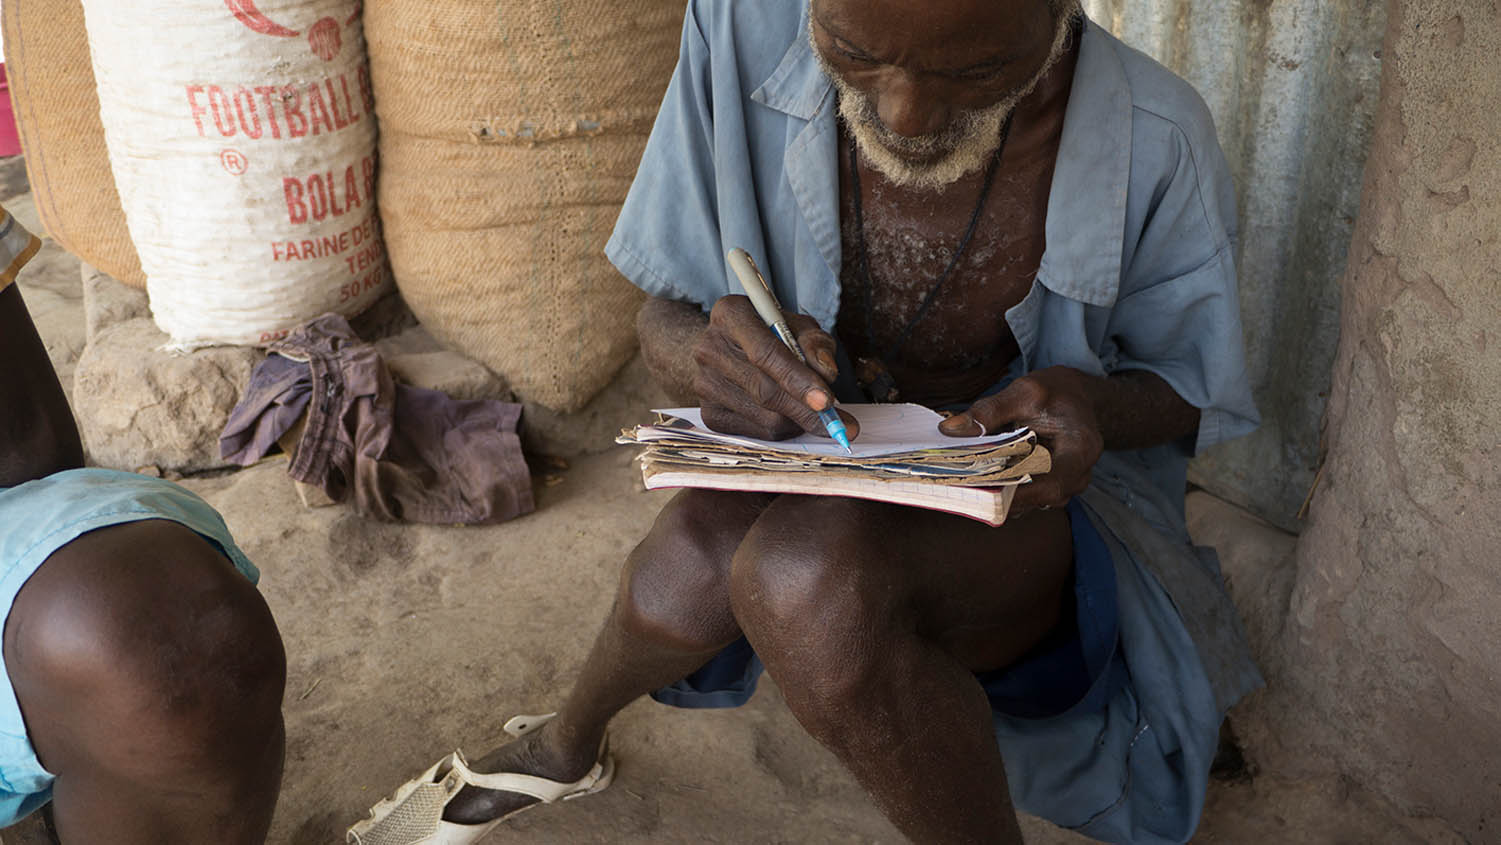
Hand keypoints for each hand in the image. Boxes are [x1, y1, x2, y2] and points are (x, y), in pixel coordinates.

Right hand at [693, 295, 859, 440]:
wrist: (725, 347)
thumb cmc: (766, 333)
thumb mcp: (795, 325)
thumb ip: (815, 344)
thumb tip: (827, 373)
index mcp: (730, 315)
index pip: (765, 353)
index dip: (798, 380)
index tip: (826, 401)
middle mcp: (710, 348)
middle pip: (765, 391)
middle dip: (806, 411)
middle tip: (839, 424)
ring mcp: (704, 384)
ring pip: (764, 417)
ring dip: (797, 421)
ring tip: (812, 412)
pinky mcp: (708, 413)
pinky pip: (755, 432)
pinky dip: (781, 429)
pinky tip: (789, 416)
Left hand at [937, 366, 1102, 512]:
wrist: (1074, 395)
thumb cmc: (1054, 391)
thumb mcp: (1023, 392)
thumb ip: (988, 411)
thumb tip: (950, 430)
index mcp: (1080, 450)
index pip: (1050, 485)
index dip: (1016, 494)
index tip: (980, 489)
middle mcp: (1077, 475)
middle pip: (1035, 497)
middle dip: (997, 493)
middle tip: (961, 485)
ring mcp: (1064, 485)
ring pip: (1026, 500)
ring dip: (995, 492)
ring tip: (964, 481)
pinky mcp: (1047, 486)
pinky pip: (1023, 494)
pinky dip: (1000, 487)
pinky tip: (977, 477)